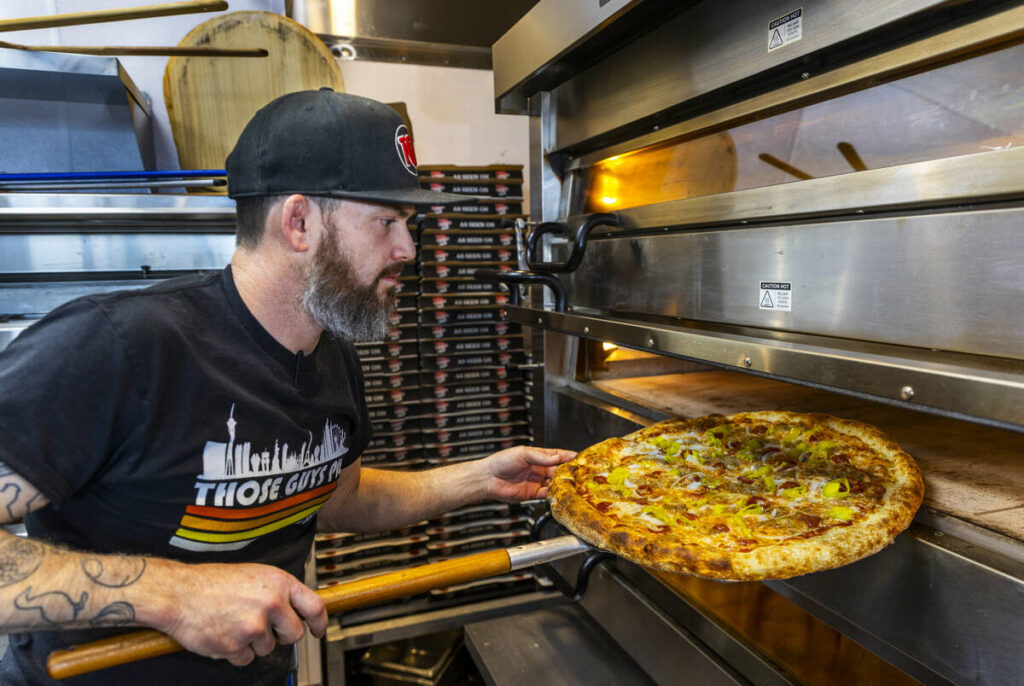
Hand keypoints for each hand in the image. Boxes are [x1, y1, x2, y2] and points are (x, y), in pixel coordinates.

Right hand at [150, 561, 326, 666]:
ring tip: (234, 623)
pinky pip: (246, 659)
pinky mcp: (236, 646)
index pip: (314, 606)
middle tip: (263, 628)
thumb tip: (296, 609)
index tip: (318, 630)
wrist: (179, 593)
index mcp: (278, 583)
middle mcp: (270, 603)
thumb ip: (278, 592)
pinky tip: (224, 634)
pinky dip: (236, 652)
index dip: (320, 623)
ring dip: (254, 642)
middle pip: (293, 634)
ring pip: (268, 648)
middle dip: (281, 636)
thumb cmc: (213, 582)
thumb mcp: (255, 575)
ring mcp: (253, 626)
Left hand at [478, 446, 576, 501]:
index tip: (579, 458)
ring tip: (573, 484)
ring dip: (563, 484)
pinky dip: (554, 494)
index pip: (557, 456)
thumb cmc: (501, 462)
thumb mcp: (523, 453)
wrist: (488, 478)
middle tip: (580, 473)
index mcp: (537, 457)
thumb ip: (541, 456)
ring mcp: (536, 481)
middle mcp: (539, 469)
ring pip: (555, 483)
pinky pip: (547, 494)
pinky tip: (560, 493)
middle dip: (569, 472)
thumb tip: (557, 457)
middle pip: (559, 471)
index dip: (568, 457)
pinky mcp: (533, 494)